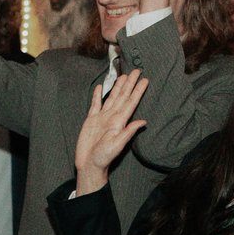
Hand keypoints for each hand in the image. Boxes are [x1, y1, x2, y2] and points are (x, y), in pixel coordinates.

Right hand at [72, 69, 149, 194]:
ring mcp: (101, 117)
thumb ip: (128, 132)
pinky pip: (95, 104)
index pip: (131, 102)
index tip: (145, 80)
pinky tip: (100, 87)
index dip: (138, 91)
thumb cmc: (103, 157)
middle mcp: (112, 117)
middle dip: (130, 84)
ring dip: (117, 86)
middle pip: (122, 96)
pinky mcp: (91, 120)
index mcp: (119, 121)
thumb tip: (143, 122)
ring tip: (123, 76)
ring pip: (111, 98)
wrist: (89, 164)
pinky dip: (97, 95)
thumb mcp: (117, 145)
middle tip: (137, 71)